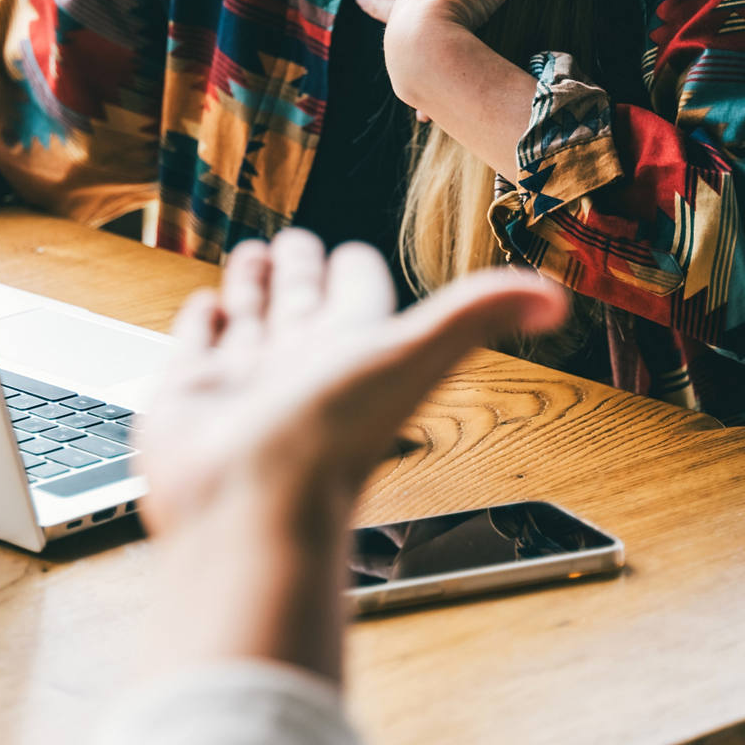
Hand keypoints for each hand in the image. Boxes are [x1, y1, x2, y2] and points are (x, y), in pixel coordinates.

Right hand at [133, 231, 564, 679]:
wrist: (248, 504)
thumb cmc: (330, 440)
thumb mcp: (413, 355)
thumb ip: (477, 313)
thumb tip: (556, 298)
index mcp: (353, 350)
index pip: (358, 296)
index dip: (356, 269)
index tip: (353, 250)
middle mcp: (298, 365)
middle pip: (301, 303)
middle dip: (298, 268)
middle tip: (296, 241)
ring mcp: (242, 381)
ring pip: (251, 318)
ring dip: (251, 285)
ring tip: (252, 256)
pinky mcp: (187, 395)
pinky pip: (198, 345)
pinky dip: (203, 322)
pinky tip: (210, 308)